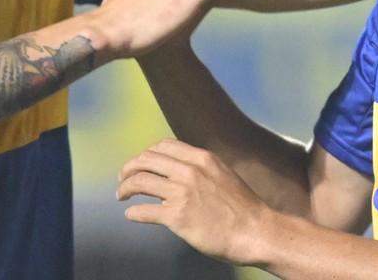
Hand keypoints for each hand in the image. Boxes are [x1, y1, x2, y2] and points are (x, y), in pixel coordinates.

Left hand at [117, 139, 267, 264]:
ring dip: (125, 188)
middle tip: (122, 178)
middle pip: (145, 160)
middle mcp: (189, 171)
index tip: (140, 164)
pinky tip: (131, 214)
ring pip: (139, 181)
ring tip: (121, 195)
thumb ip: (199, 169)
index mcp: (201, 158)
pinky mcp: (177, 217)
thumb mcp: (222, 175)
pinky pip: (143, 211)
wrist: (256, 232)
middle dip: (129, 168)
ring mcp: (182, 193)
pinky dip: (133, 212)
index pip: (162, 146)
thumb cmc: (242, 208)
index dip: (146, 154)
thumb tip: (174, 173)